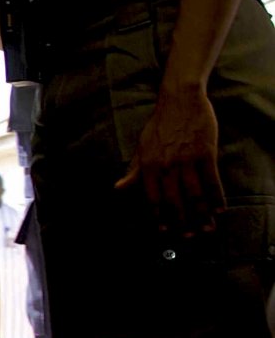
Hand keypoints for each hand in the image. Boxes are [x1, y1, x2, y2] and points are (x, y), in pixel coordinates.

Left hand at [118, 82, 224, 235]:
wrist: (180, 100)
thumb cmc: (160, 125)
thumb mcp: (142, 148)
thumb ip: (134, 171)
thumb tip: (118, 188)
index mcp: (148, 165)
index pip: (153, 198)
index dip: (159, 216)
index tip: (164, 231)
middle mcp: (166, 165)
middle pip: (175, 201)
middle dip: (182, 222)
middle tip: (188, 237)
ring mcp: (187, 159)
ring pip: (195, 194)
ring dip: (202, 215)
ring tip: (206, 228)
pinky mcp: (205, 152)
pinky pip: (212, 180)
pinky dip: (217, 196)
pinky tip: (219, 209)